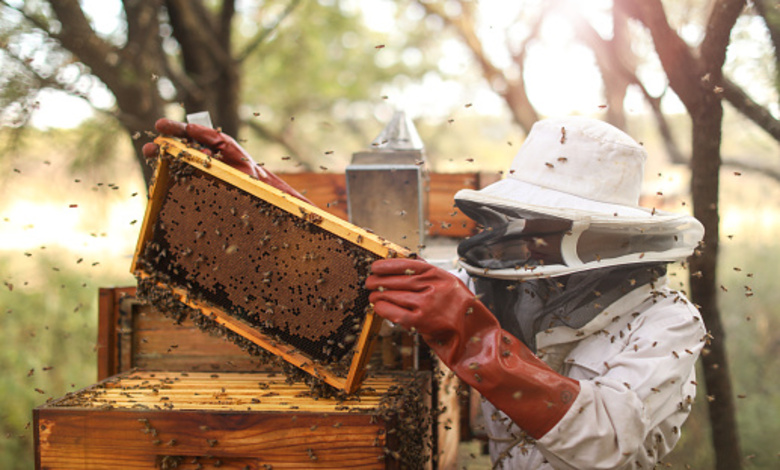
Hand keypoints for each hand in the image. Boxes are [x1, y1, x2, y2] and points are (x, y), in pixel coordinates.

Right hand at [143, 118, 310, 203]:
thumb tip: (307, 205)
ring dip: (166, 151)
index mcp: (235, 154)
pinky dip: (168, 166)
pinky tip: (155, 167)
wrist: (256, 200)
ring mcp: (205, 165)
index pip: (215, 138)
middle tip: (159, 130)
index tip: (180, 128)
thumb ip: (287, 198)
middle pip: (195, 141)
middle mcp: (217, 156)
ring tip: (149, 150)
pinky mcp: (197, 176)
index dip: (197, 131)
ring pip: (184, 154)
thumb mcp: (275, 196)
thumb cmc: (264, 194)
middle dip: (176, 135)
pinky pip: (182, 168)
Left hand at [366, 257, 578, 438]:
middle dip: (380, 280)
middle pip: (399, 279)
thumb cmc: (466, 317)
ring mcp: (429, 304)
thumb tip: (407, 276)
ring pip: (396, 294)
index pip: (410, 264)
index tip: (377, 265)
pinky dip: (384, 309)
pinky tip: (377, 307)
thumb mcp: (453, 290)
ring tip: (372, 295)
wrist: (479, 340)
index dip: (390, 264)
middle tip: (370, 282)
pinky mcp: (424, 321)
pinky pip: (397, 312)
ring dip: (379, 294)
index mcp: (442, 276)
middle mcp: (436, 287)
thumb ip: (432, 282)